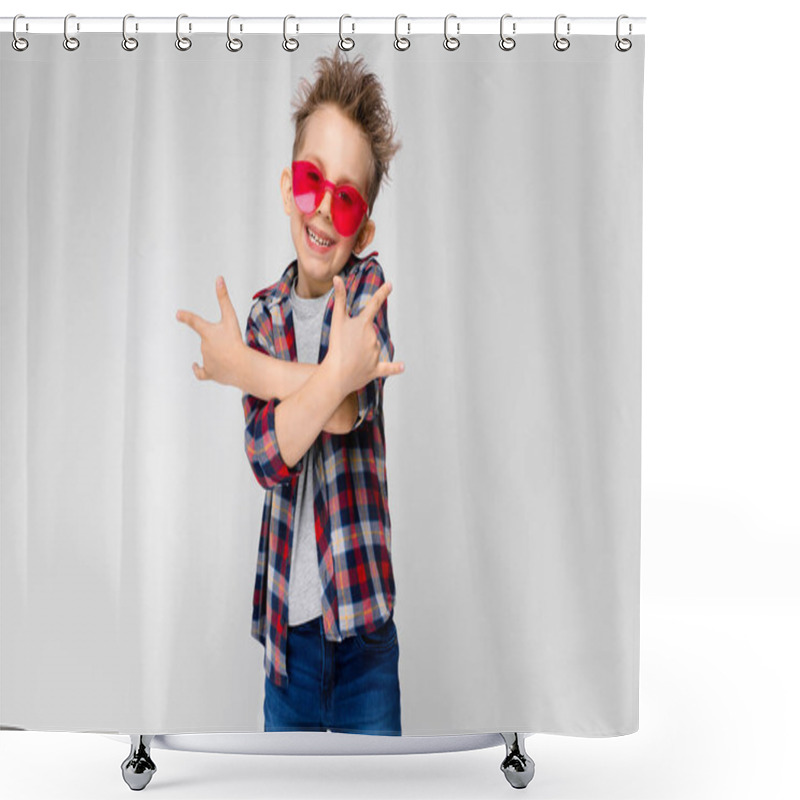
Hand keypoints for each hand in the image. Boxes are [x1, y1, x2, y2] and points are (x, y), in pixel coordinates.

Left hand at [176, 276, 246, 386]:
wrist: (242, 366)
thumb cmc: (236, 341)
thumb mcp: (231, 318)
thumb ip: (223, 298)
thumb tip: (218, 278)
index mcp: (207, 332)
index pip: (194, 322)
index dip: (186, 317)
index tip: (178, 314)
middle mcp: (203, 346)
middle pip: (209, 341)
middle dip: (218, 342)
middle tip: (231, 344)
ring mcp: (206, 360)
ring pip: (210, 354)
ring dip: (219, 353)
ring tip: (231, 357)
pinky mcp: (210, 373)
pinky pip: (200, 372)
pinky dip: (198, 369)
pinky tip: (196, 366)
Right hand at [325, 274, 404, 396]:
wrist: (336, 374)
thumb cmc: (336, 346)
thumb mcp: (336, 320)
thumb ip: (339, 298)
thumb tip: (337, 278)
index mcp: (364, 323)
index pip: (374, 303)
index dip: (382, 293)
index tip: (390, 285)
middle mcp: (373, 337)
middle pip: (369, 331)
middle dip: (360, 336)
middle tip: (346, 344)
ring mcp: (375, 353)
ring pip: (372, 347)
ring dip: (363, 350)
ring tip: (350, 357)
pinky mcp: (376, 369)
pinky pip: (388, 368)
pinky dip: (395, 368)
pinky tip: (402, 367)